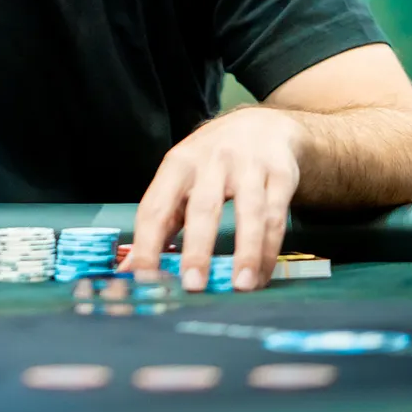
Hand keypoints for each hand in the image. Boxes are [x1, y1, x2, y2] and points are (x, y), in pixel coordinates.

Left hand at [126, 106, 301, 291]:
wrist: (263, 124)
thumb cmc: (212, 161)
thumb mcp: (181, 179)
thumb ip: (160, 223)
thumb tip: (131, 270)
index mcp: (178, 165)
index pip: (156, 208)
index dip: (147, 245)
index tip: (142, 279)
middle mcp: (212, 162)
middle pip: (203, 208)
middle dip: (197, 248)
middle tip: (192, 284)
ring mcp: (249, 167)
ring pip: (250, 213)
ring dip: (246, 252)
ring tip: (240, 286)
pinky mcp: (280, 175)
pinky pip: (276, 217)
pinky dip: (269, 251)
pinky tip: (261, 276)